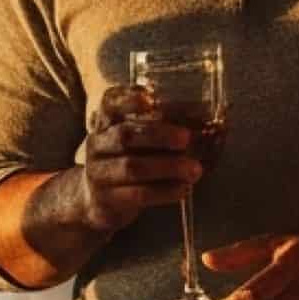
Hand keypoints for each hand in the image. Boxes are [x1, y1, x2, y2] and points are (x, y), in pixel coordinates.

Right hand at [70, 84, 206, 238]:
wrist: (96, 202)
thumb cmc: (125, 163)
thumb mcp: (134, 142)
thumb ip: (159, 130)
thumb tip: (202, 123)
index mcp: (105, 124)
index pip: (109, 104)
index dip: (127, 98)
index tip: (149, 97)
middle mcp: (97, 145)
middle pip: (125, 135)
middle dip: (159, 135)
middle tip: (187, 138)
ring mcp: (98, 173)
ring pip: (132, 167)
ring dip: (168, 167)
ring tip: (195, 170)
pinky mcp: (107, 199)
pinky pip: (137, 194)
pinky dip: (164, 192)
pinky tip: (184, 189)